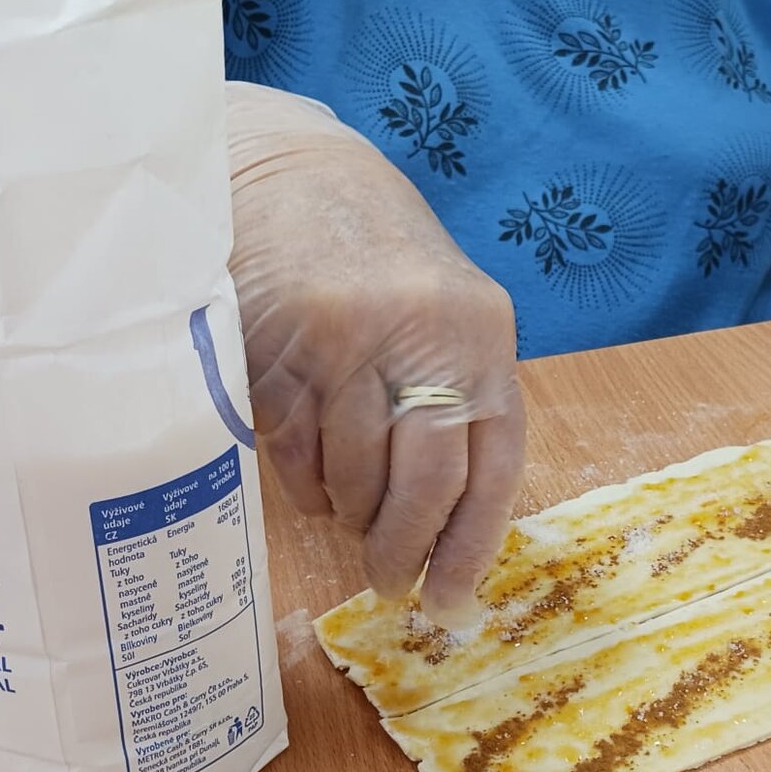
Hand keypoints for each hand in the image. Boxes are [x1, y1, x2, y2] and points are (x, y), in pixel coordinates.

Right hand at [225, 82, 525, 624]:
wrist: (289, 168)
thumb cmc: (376, 257)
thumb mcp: (445, 314)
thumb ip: (458, 400)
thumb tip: (449, 528)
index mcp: (482, 336)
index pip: (492, 467)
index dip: (471, 547)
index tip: (450, 602)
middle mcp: (423, 338)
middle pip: (424, 485)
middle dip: (403, 551)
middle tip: (388, 585)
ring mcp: (347, 343)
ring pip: (353, 477)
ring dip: (349, 513)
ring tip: (344, 508)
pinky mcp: (278, 349)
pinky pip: (294, 452)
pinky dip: (302, 482)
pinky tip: (308, 471)